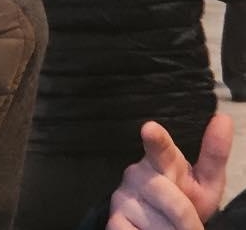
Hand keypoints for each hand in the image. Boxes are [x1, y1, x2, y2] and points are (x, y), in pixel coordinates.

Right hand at [107, 114, 232, 228]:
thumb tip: (223, 118)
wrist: (164, 226)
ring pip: (158, 224)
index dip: (155, 139)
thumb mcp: (205, 182)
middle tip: (191, 227)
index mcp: (161, 160)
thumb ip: (213, 154)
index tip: (150, 129)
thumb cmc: (185, 199)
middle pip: (173, 201)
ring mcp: (122, 196)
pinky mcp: (113, 220)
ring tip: (169, 228)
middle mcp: (137, 173)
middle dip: (188, 221)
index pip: (159, 147)